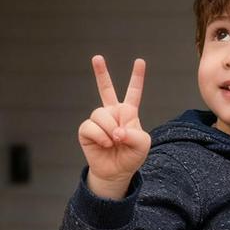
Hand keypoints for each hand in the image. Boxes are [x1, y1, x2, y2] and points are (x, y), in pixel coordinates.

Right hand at [79, 55, 150, 198]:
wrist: (116, 172)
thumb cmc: (131, 156)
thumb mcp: (142, 144)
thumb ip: (134, 133)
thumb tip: (116, 131)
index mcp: (128, 113)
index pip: (133, 92)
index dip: (137, 77)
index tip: (140, 61)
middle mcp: (112, 113)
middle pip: (105, 89)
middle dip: (101, 73)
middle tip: (97, 57)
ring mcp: (98, 121)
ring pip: (100, 114)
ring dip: (110, 129)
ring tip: (114, 141)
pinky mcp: (86, 131)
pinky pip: (91, 126)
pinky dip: (101, 136)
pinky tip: (105, 144)